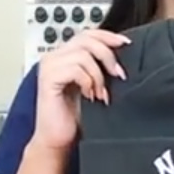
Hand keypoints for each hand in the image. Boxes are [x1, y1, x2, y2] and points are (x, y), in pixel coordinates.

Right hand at [31, 29, 130, 151]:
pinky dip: (88, 82)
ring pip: (83, 54)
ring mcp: (49, 66)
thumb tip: (120, 52)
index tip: (125, 43)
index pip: (86, 34)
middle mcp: (54, 57)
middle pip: (86, 39)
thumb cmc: (74, 116)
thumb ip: (99, 66)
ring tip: (100, 93)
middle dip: (107, 56)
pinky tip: (89, 96)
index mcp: (64, 55)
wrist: (58, 140)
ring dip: (98, 75)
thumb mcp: (93, 85)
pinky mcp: (48, 78)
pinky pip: (75, 69)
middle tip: (118, 74)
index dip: (107, 36)